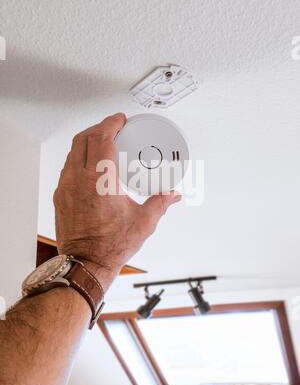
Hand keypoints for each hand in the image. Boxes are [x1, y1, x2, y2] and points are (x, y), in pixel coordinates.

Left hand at [54, 113, 180, 289]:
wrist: (85, 264)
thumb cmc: (109, 246)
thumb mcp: (143, 221)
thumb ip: (160, 203)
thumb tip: (171, 195)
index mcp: (100, 180)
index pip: (102, 137)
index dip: (111, 123)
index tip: (119, 120)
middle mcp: (79, 179)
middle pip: (83, 138)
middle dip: (98, 128)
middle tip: (112, 128)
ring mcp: (66, 187)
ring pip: (72, 152)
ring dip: (86, 142)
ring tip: (102, 145)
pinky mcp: (60, 197)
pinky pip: (67, 168)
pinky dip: (78, 159)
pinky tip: (90, 168)